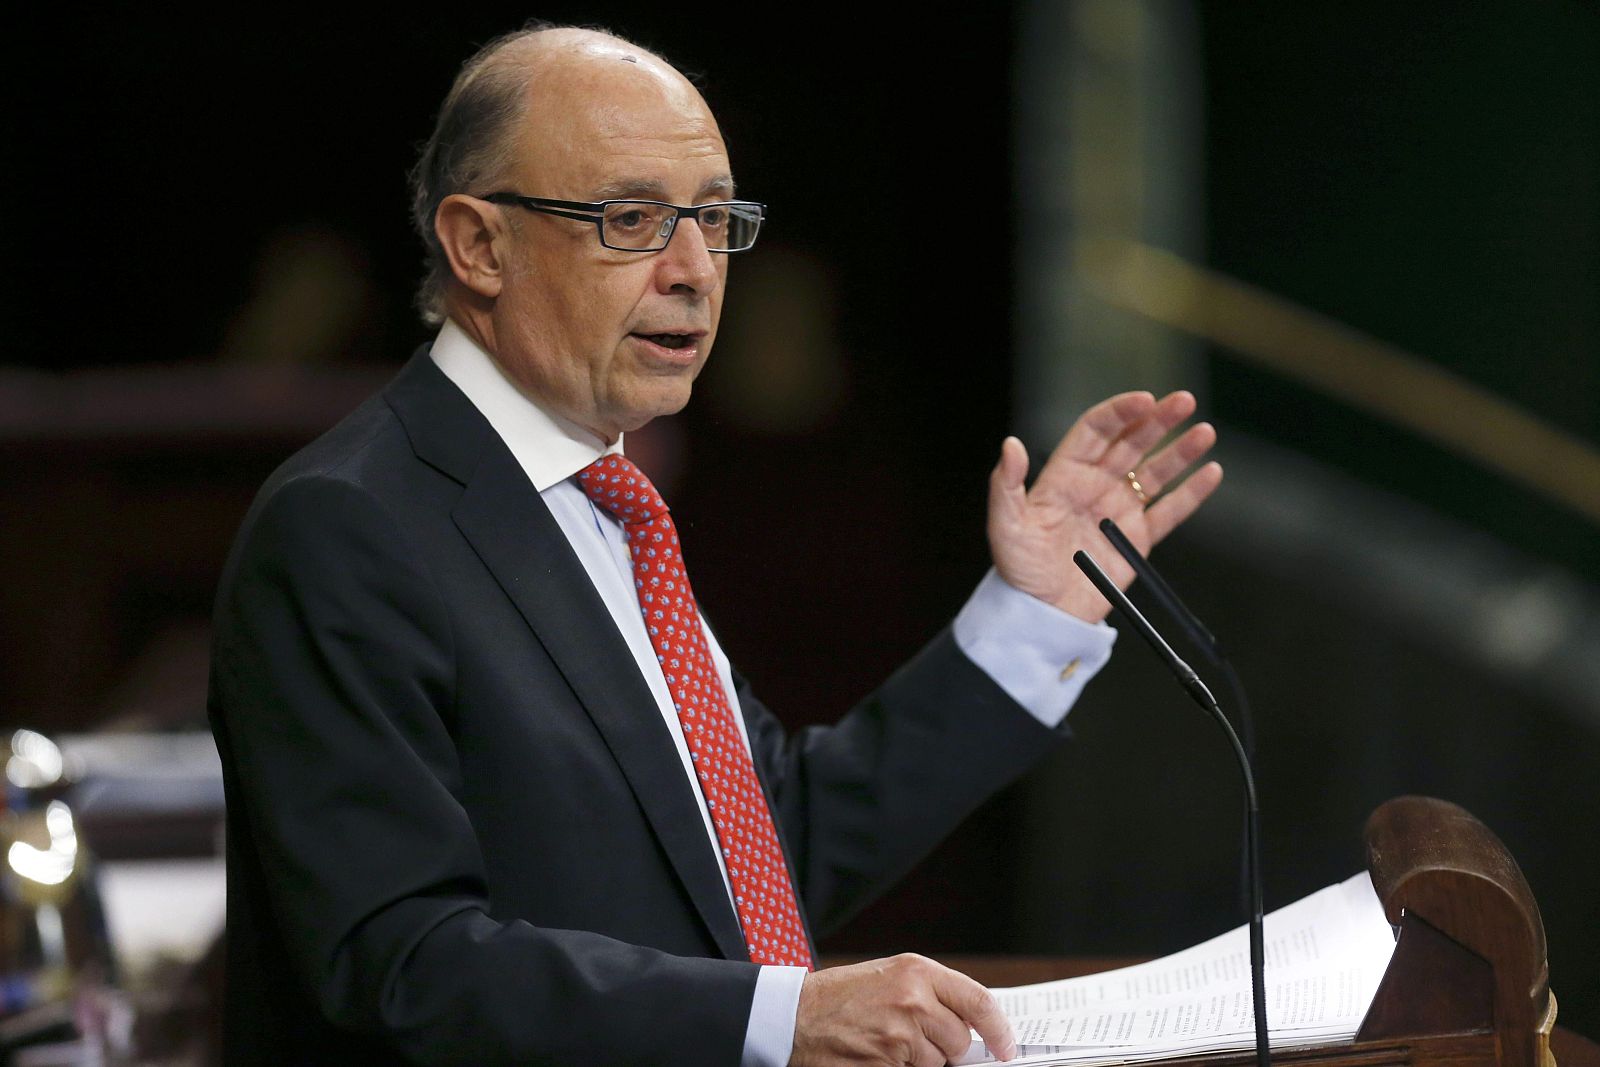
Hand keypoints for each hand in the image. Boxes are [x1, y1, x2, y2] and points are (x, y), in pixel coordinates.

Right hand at [790, 954, 1014, 1065]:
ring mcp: (900, 1036)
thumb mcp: (889, 976)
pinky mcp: (886, 1065)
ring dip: (920, 1061)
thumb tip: (970, 1022)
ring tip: (888, 1042)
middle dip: (945, 1046)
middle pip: (959, 1040)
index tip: (1006, 1046)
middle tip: (914, 1036)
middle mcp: (913, 1001)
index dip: (998, 1029)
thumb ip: (930, 993)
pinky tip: (879, 1056)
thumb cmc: (839, 997)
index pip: (978, 1001)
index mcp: (916, 971)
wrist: (796, 1017)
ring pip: (937, 1063)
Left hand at [987, 390, 1221, 622]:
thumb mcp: (1005, 527)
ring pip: (1155, 472)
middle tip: (1184, 401)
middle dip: (1158, 420)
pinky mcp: (1137, 539)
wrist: (1043, 615)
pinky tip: (1211, 472)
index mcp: (1065, 475)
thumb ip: (1006, 485)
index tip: (1145, 399)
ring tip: (1204, 432)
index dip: (1120, 412)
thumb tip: (1010, 445)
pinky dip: (1191, 493)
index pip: (1096, 431)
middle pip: (1131, 443)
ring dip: (1180, 451)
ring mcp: (1119, 510)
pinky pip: (1169, 510)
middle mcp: (1095, 486)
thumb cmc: (1018, 570)